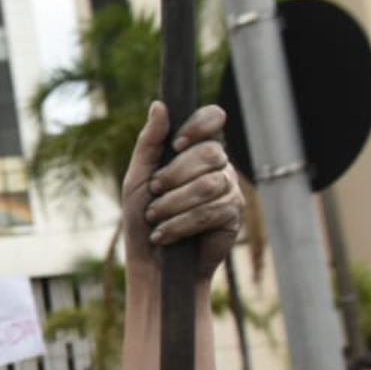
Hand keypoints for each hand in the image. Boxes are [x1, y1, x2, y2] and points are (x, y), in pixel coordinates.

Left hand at [124, 102, 242, 280]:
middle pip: (211, 153)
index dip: (199, 126)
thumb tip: (159, 105)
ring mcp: (229, 190)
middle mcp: (217, 166)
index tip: (176, 144)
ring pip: (210, 184)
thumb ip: (149, 143)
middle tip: (155, 191)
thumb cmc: (142, 219)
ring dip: (173, 204)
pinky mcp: (233, 216)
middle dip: (175, 174)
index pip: (213, 119)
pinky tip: (166, 235)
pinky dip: (182, 224)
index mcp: (194, 151)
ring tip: (155, 218)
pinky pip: (214, 210)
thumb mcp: (137, 179)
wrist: (151, 264)